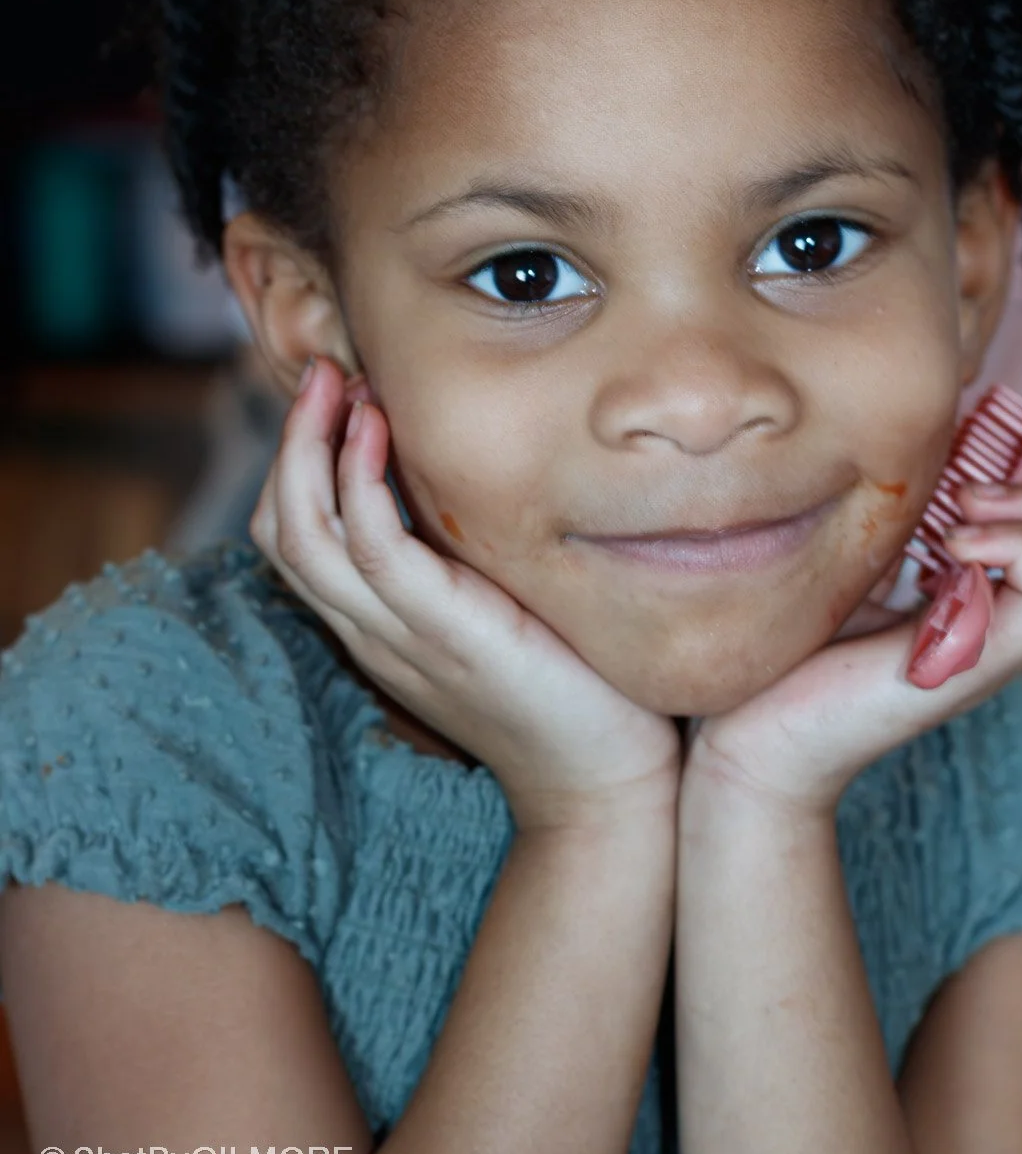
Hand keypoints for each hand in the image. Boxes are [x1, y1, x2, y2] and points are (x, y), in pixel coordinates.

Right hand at [249, 357, 681, 833]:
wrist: (607, 783)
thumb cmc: (572, 688)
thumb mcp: (503, 610)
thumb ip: (469, 561)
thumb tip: (472, 483)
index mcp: (381, 626)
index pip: (296, 538)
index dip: (299, 461)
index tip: (339, 395)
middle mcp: (373, 631)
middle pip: (281, 530)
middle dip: (289, 441)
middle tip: (322, 370)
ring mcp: (400, 636)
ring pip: (303, 536)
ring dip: (307, 448)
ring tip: (338, 382)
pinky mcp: (444, 633)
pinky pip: (370, 550)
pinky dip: (359, 483)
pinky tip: (380, 429)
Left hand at [684, 409, 1021, 816]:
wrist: (756, 739)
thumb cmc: (794, 651)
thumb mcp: (854, 560)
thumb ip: (897, 515)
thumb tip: (920, 445)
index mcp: (983, 586)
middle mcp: (1002, 615)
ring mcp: (996, 643)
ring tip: (968, 502)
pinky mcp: (976, 662)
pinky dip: (1019, 547)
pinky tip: (956, 540)